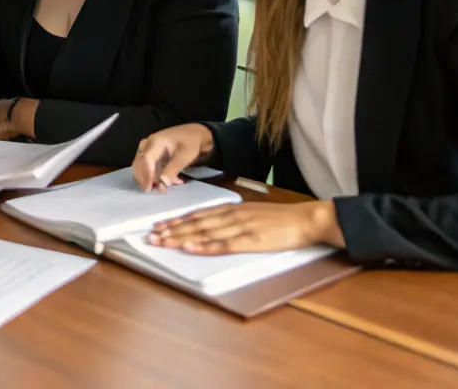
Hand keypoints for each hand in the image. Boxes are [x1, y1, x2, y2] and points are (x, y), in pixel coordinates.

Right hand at [132, 123, 214, 190]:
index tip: (149, 188)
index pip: (146, 159)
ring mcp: (147, 148)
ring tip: (161, 188)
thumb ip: (172, 170)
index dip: (146, 175)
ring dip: (147, 179)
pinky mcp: (150, 154)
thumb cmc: (190, 143)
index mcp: (156, 141)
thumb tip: (162, 184)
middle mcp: (147, 144)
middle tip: (156, 191)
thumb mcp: (185, 156)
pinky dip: (151, 176)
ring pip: (140, 166)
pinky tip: (163, 182)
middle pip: (139, 163)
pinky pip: (145, 167)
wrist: (194, 134)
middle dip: (145, 179)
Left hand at [147, 200, 341, 254]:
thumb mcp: (253, 214)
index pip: (198, 215)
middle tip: (151, 235)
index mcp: (232, 209)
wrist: (305, 220)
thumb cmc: (281, 220)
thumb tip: (215, 225)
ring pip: (203, 232)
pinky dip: (203, 246)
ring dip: (180, 237)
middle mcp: (231, 216)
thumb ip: (234, 219)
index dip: (177, 221)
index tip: (160, 225)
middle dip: (171, 230)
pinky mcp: (250, 241)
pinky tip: (189, 248)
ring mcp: (240, 228)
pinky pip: (222, 244)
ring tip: (161, 241)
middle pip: (195, 223)